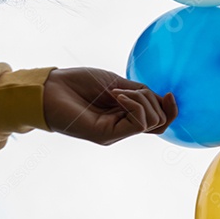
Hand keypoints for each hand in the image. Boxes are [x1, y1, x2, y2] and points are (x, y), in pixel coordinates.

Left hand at [43, 68, 177, 144]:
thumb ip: (140, 93)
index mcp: (126, 115)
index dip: (170, 109)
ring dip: (142, 101)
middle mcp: (122, 127)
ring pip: (151, 123)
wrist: (49, 87)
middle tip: (129, 89)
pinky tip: (117, 96)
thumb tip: (164, 100)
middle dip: (154, 101)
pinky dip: (134, 106)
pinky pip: (137, 124)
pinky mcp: (105, 136)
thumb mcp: (117, 84)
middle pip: (159, 122)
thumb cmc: (78, 82)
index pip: (159, 120)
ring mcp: (114, 133)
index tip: (170, 93)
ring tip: (117, 92)